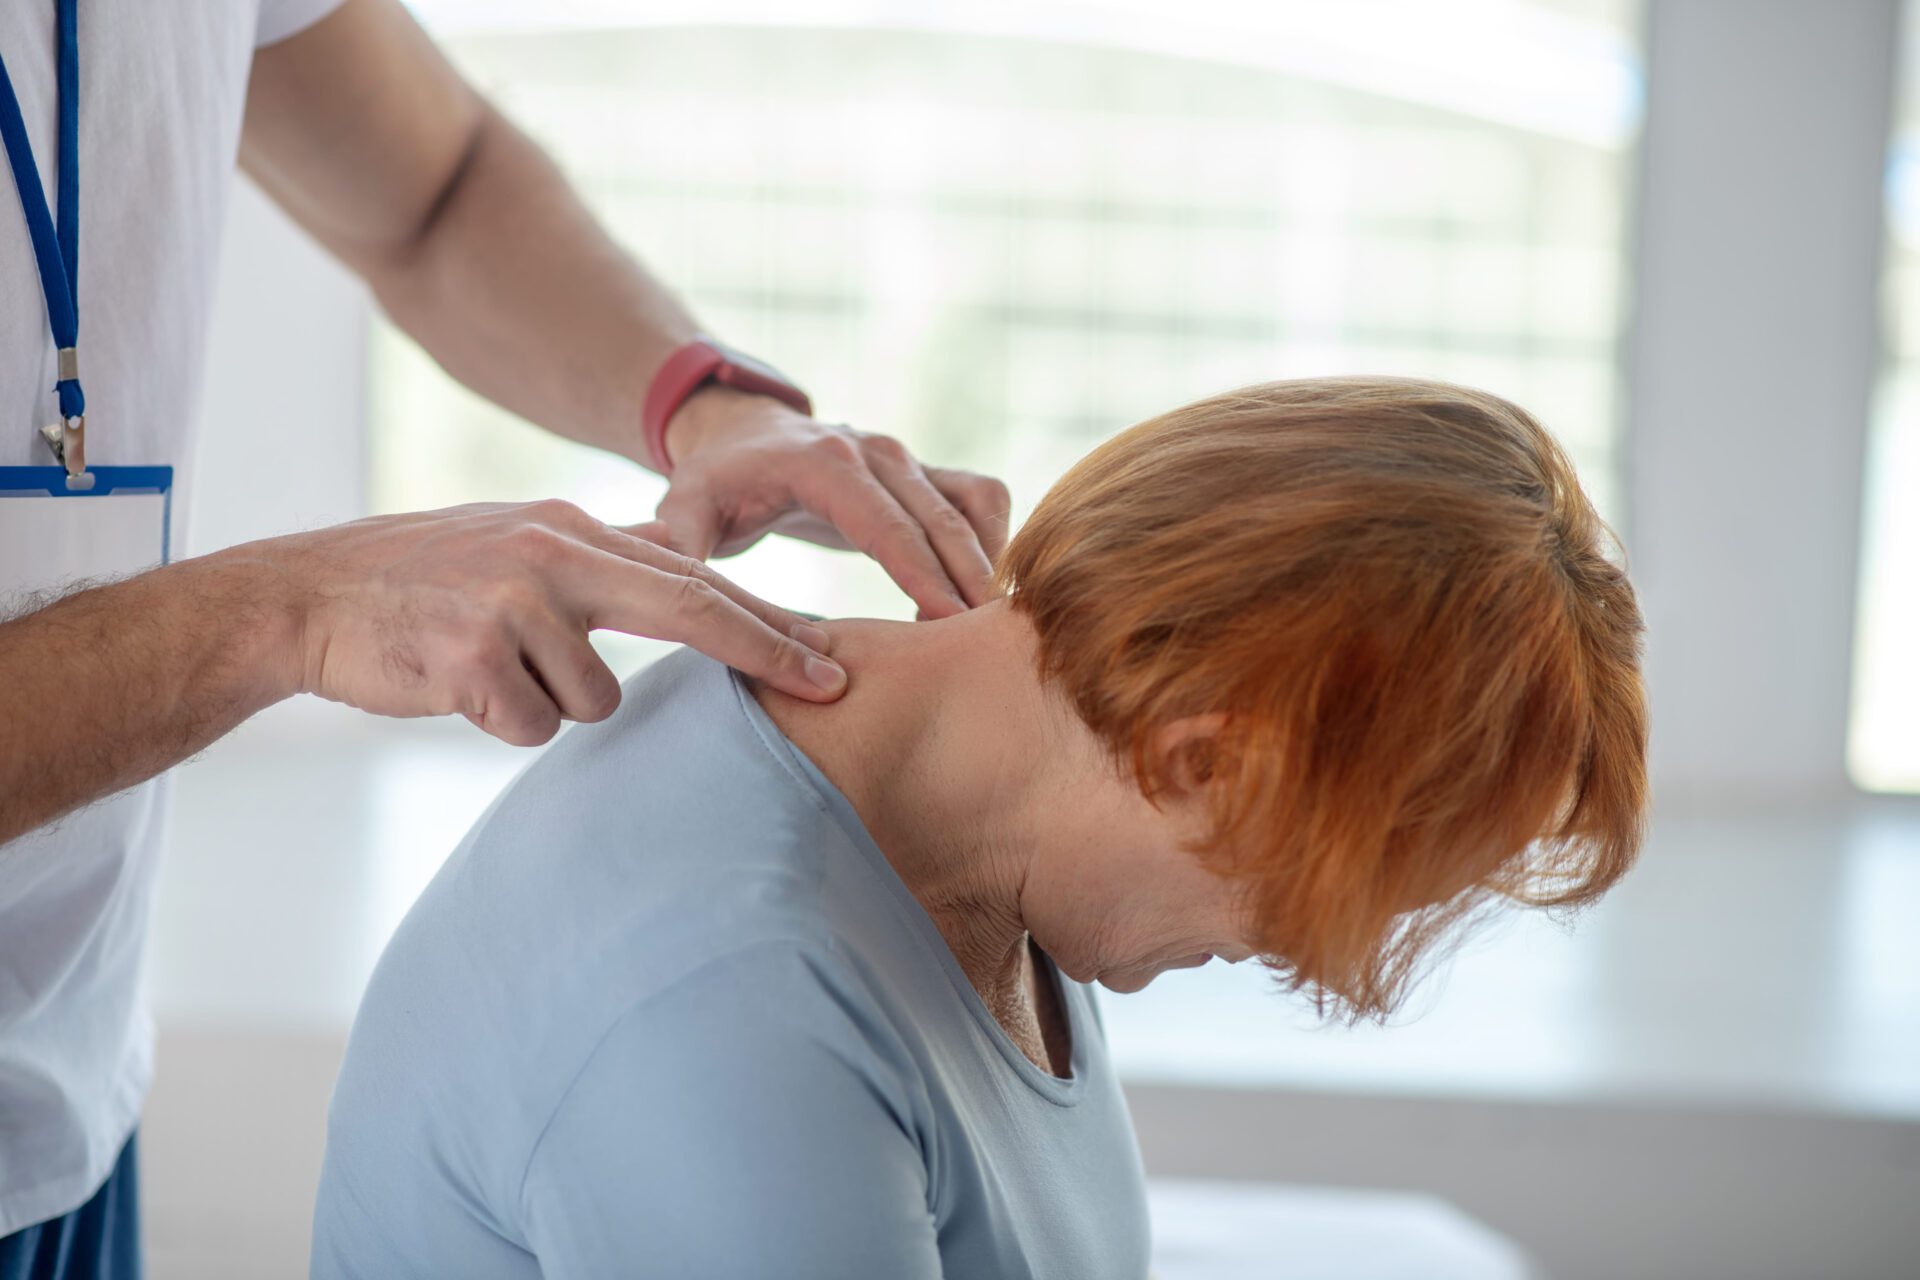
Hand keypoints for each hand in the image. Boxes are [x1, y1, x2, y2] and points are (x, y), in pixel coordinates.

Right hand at [270, 500, 847, 745]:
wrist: (306, 599)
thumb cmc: (422, 580)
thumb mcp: (518, 544)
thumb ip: (602, 559)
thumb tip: (686, 564)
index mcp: (571, 529)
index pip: (694, 577)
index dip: (767, 619)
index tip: (831, 651)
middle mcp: (553, 556)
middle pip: (690, 609)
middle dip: (766, 652)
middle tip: (831, 686)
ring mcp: (514, 605)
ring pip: (593, 701)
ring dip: (551, 704)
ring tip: (489, 669)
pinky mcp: (471, 658)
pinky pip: (530, 726)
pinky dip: (502, 723)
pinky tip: (456, 687)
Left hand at [653, 385, 1011, 618]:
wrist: (743, 432)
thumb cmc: (715, 479)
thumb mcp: (685, 507)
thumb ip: (682, 545)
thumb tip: (674, 594)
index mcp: (825, 464)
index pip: (887, 524)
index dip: (922, 573)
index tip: (951, 621)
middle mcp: (877, 452)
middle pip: (941, 520)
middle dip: (971, 579)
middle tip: (992, 642)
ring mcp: (907, 458)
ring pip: (974, 505)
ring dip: (991, 562)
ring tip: (990, 628)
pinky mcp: (925, 471)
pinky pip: (981, 498)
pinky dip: (996, 542)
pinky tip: (983, 597)